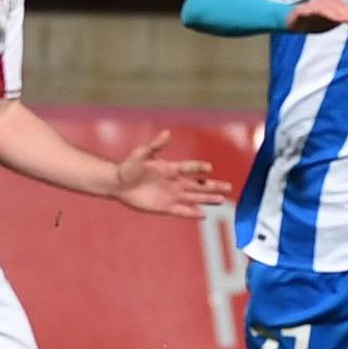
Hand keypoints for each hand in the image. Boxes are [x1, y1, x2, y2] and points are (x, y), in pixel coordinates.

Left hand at [113, 131, 232, 218]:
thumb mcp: (141, 154)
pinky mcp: (165, 207)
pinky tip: (204, 214)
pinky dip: (192, 213)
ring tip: (222, 200)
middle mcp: (175, 182)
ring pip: (194, 198)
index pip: (189, 168)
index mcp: (171, 168)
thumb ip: (155, 146)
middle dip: (213, 186)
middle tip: (229, 187)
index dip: (198, 168)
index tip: (209, 168)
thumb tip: (166, 133)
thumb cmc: (128, 166)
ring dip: (207, 199)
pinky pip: (181, 211)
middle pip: (198, 185)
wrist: (118, 184)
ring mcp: (171, 195)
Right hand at [286, 0, 347, 34]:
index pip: (344, 9)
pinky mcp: (299, 12)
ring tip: (341, 20)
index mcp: (330, 6)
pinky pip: (304, 11)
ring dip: (331, 13)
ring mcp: (309, 8)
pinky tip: (314, 12)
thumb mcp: (335, 19)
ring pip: (321, 8)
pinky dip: (309, 11)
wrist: (292, 22)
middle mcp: (321, 5)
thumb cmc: (315, 20)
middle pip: (334, 7)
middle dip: (345, 15)